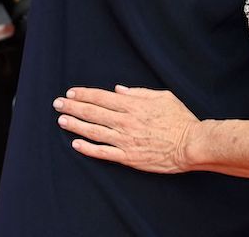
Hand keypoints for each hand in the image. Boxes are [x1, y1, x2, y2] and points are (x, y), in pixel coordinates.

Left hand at [54, 85, 197, 173]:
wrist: (191, 145)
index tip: (71, 93)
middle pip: (93, 112)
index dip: (84, 94)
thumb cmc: (180, 119)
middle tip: (57, 104)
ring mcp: (125, 140)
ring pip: (94, 131)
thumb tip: (119, 90)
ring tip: (61, 121)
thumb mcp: (163, 97)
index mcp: (133, 105)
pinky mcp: (128, 157)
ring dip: (75, 125)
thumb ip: (139, 92)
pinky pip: (104, 153)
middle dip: (73, 107)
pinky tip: (76, 144)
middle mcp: (125, 121)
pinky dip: (88, 149)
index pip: (101, 97)